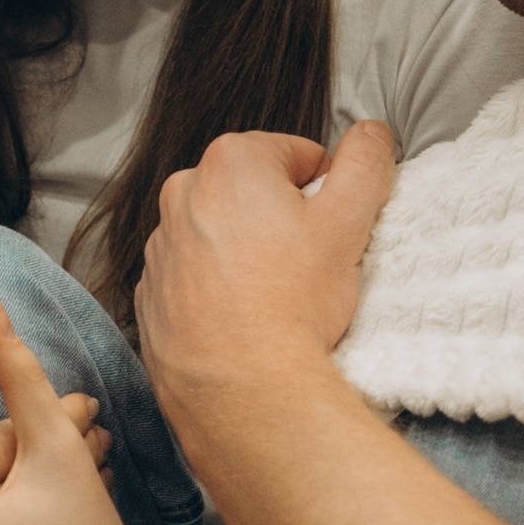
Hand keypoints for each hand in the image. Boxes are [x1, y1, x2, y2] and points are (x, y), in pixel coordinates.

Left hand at [135, 122, 396, 460]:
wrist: (245, 390)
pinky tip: (243, 318)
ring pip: (220, 234)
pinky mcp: (151, 294)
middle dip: (282, 218)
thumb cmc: (295, 303)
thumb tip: (372, 133)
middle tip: (307, 264)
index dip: (324, 191)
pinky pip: (193, 277)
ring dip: (247, 252)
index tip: (331, 229)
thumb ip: (366, 162)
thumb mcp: (349, 221)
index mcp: (231, 162)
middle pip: (253, 192)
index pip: (296, 155)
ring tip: (275, 296)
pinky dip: (216, 289)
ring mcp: (161, 246)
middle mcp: (183, 194)